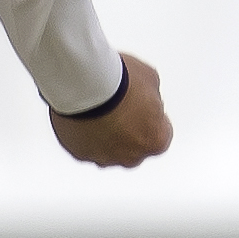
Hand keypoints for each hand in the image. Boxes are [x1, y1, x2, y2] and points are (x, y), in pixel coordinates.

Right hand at [50, 51, 172, 167]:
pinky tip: (82, 114)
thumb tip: (145, 98)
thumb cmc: (119, 80)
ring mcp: (104, 158)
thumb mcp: (149, 78)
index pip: (159, 134)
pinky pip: (85, 146)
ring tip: (98, 109)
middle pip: (134, 146)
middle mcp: (132, 156)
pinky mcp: (79, 154)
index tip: (142, 105)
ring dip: (106, 134)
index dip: (150, 117)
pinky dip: (84, 134)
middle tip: (119, 107)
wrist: (83, 81)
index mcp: (156, 140)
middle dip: (128, 130)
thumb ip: (151, 96)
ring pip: (108, 150)